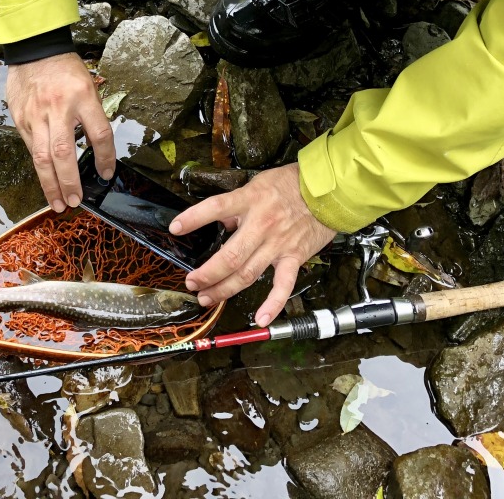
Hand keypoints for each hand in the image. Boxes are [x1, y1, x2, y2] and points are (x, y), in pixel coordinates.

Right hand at [5, 53, 115, 211]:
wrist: (34, 51)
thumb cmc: (65, 70)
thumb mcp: (88, 86)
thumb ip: (92, 117)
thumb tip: (97, 151)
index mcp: (83, 97)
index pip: (99, 134)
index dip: (105, 158)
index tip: (106, 174)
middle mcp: (58, 107)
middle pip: (64, 152)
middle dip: (69, 181)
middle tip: (74, 201)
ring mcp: (36, 115)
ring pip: (42, 157)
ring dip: (50, 184)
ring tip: (57, 202)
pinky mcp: (20, 119)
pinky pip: (32, 148)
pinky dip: (40, 167)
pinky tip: (46, 180)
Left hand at [170, 163, 334, 326]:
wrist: (328, 191)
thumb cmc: (291, 184)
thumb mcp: (258, 184)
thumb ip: (237, 204)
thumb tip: (222, 223)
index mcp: (249, 200)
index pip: (215, 208)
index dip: (193, 218)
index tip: (175, 228)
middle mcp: (262, 225)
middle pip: (229, 256)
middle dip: (206, 273)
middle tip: (191, 283)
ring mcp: (278, 244)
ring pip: (247, 274)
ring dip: (224, 289)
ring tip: (206, 298)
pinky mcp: (294, 257)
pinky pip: (282, 286)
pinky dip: (272, 305)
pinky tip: (260, 319)